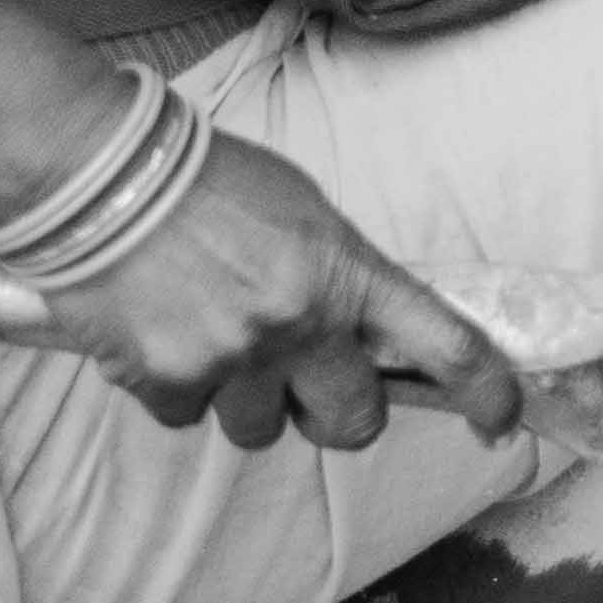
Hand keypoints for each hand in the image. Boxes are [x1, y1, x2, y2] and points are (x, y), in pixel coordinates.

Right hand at [0, 129, 525, 452]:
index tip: (499, 419)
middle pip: (354, 421)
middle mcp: (301, 322)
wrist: (103, 173)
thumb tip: (365, 332)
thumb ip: (340, 275)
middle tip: (308, 385)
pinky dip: (176, 388)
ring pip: (262, 429)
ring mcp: (235, 356)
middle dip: (336, 414)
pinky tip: (159, 333)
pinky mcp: (169, 379)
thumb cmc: (207, 181)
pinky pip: (188, 417)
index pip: (447, 343)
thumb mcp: (303, 212)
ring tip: (211, 337)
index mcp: (346, 269)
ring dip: (245, 400)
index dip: (486, 391)